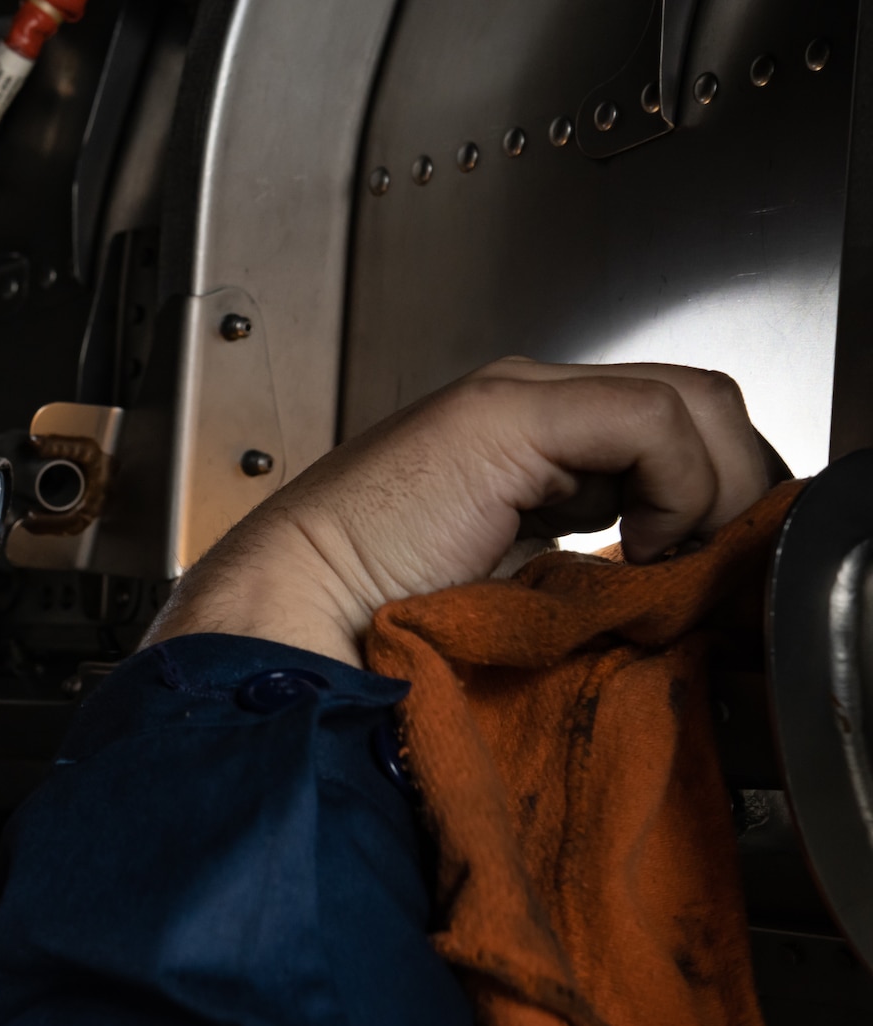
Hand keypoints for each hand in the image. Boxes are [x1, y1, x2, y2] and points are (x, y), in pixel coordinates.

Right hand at [144, 358, 775, 665]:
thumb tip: (687, 592)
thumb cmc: (374, 626)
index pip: (672, 430)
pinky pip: (652, 422)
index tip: (710, 575)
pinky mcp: (508, 417)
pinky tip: (636, 551)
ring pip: (692, 401)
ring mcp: (517, 399)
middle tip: (712, 570)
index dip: (716, 494)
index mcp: (523, 443)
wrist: (292, 619)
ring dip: (713, 489)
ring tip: (672, 564)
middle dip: (732, 485)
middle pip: (697, 402)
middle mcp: (526, 404)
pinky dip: (675, 489)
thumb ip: (593, 571)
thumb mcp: (517, 594)